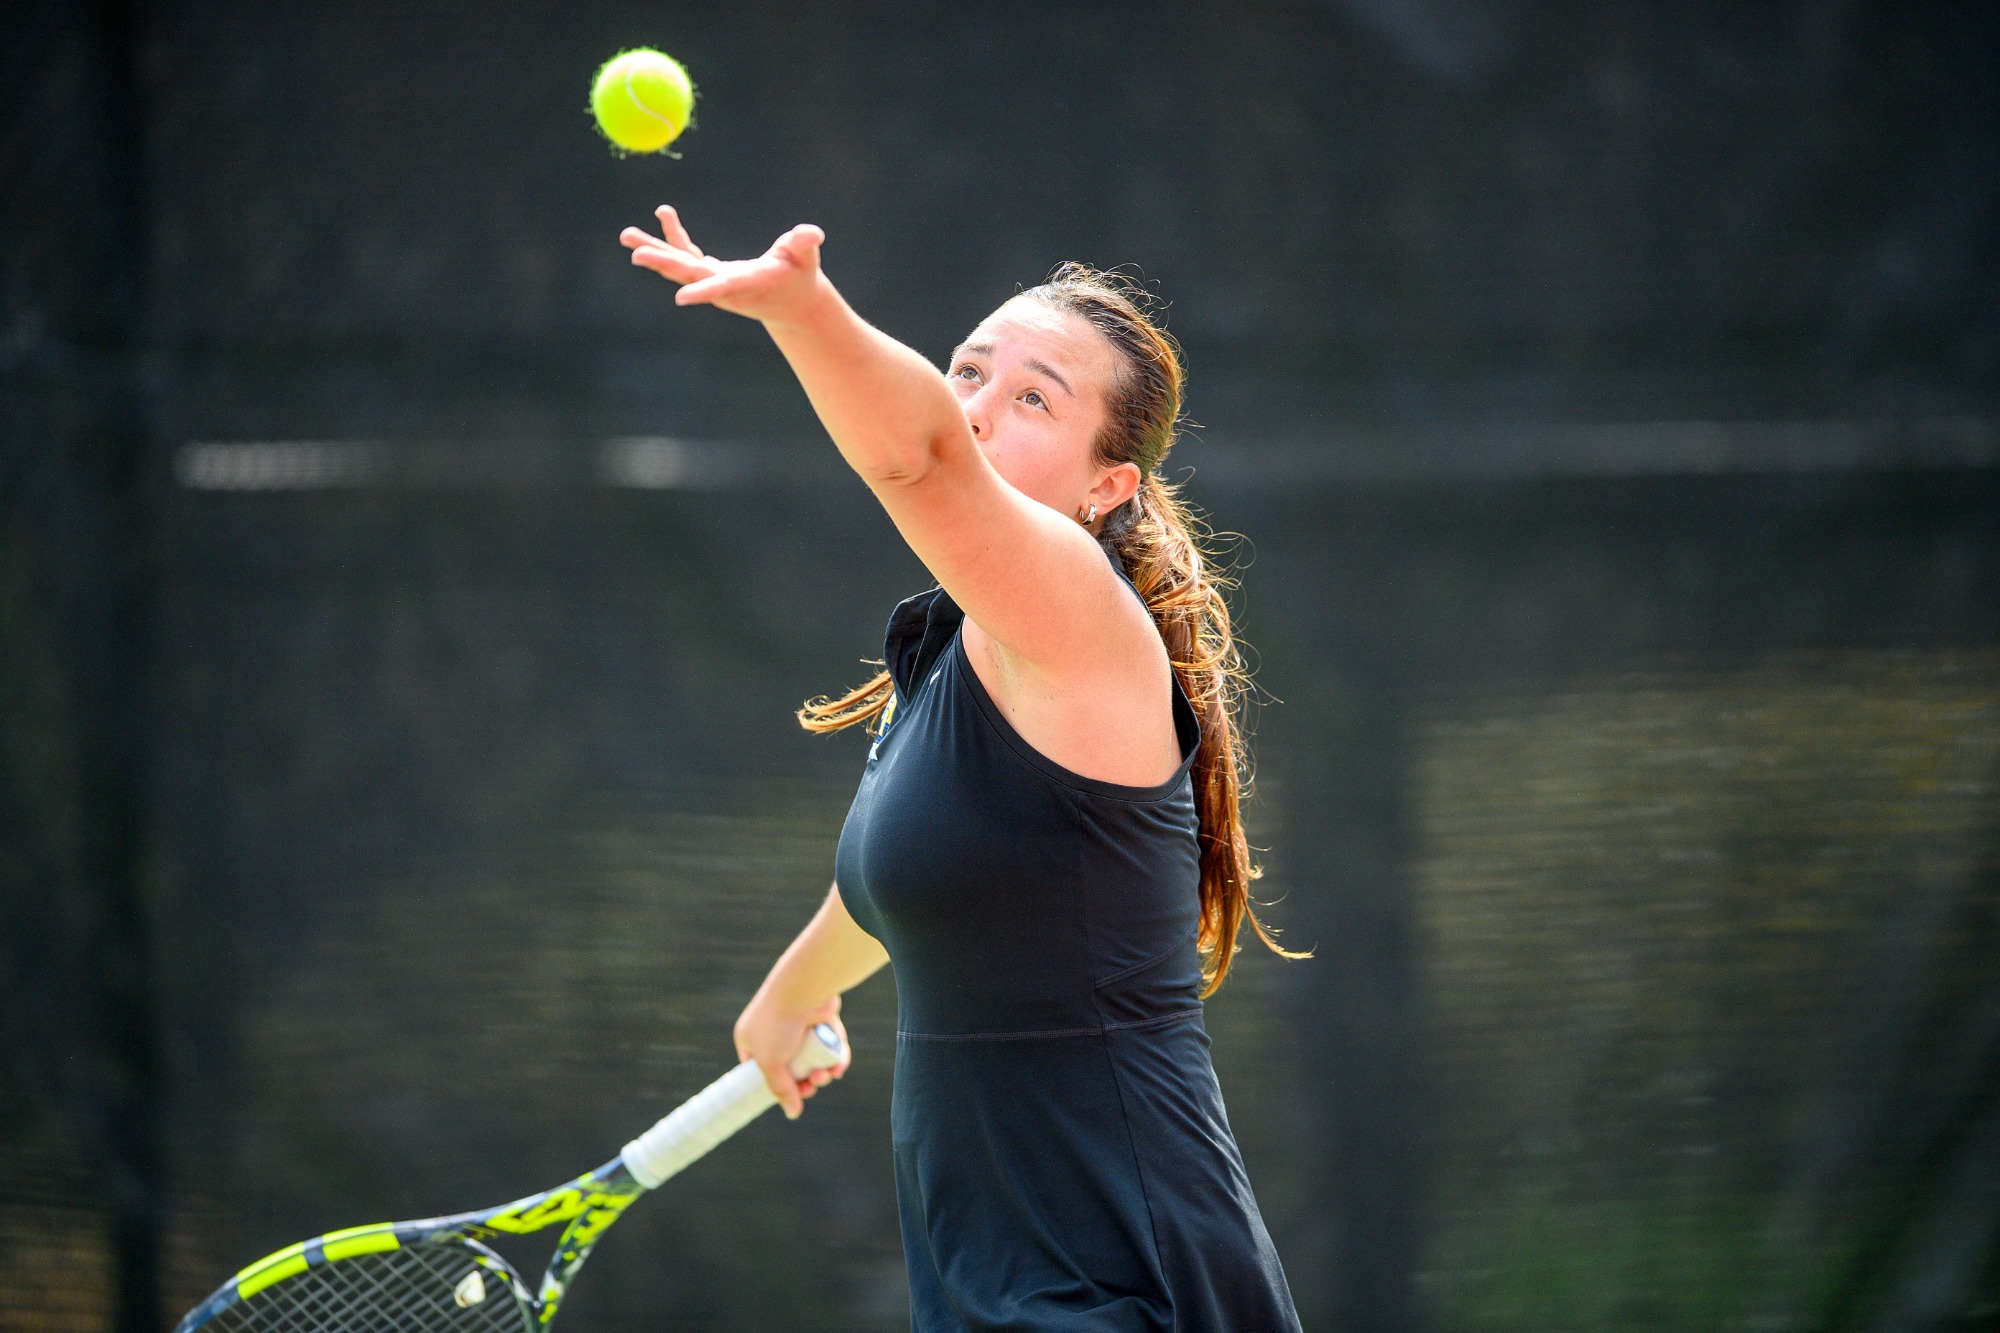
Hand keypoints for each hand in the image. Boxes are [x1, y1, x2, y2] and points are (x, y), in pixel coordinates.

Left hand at [621, 206, 828, 325]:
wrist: (792, 303)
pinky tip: (663, 214)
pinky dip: (673, 236)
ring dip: (653, 251)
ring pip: (679, 266)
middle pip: (689, 275)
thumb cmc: (800, 277)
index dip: (703, 292)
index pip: (723, 288)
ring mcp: (714, 281)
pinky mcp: (710, 273)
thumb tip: (813, 234)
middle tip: (635, 254)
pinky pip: (686, 253)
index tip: (680, 298)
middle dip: (663, 264)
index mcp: (749, 284)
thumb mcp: (807, 259)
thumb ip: (805, 245)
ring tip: (627, 236)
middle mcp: (725, 287)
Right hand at [733, 988, 850, 1119]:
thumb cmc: (778, 1023)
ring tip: (824, 1075)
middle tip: (811, 1086)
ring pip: (813, 1060)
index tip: (790, 1096)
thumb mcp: (770, 1063)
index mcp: (752, 1038)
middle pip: (792, 1069)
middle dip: (804, 1082)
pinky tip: (838, 1069)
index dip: (776, 1086)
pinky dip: (835, 1060)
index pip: (762, 1070)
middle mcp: (775, 1032)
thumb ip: (780, 1089)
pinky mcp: (823, 1022)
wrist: (804, 989)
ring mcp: (800, 1026)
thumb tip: (793, 1113)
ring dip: (821, 1074)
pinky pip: (829, 1047)